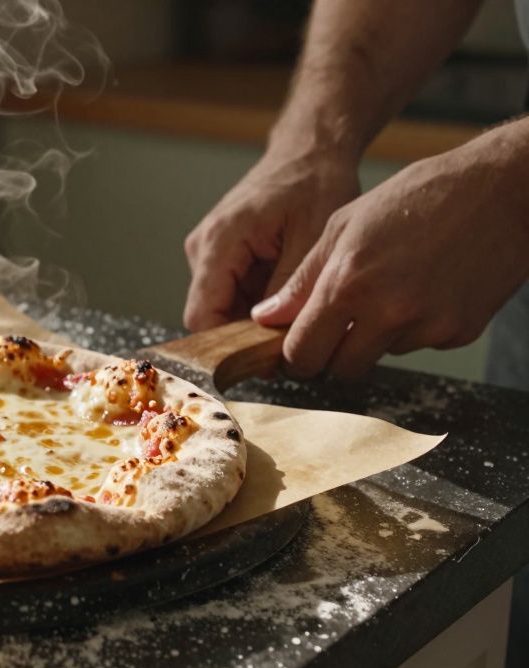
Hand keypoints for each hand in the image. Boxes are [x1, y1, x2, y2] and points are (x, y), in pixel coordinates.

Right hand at [184, 150, 360, 330]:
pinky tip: (288, 289)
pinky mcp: (220, 254)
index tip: (268, 357)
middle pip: (211, 315)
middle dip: (247, 332)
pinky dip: (259, 301)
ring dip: (256, 316)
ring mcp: (208, 251)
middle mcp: (202, 248)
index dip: (228, 345)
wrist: (309, 150)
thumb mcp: (312, 239)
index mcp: (218, 242)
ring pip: (223, 308)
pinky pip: (232, 293)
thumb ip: (288, 291)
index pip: (202, 316)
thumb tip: (277, 338)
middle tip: (293, 334)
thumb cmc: (314, 182)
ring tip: (296, 304)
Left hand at [251, 138, 528, 379]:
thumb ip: (302, 279)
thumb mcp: (344, 225)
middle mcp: (387, 312)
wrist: (504, 192)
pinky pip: (418, 344)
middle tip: (335, 330)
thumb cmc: (418, 196)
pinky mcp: (458, 333)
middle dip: (331, 356)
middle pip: (339, 371)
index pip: (303, 354)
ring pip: (379, 356)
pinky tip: (425, 287)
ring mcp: (427, 327)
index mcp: (348, 284)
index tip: (296, 349)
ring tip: (391, 288)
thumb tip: (266, 317)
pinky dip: (413, 326)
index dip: (295, 356)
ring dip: (374, 337)